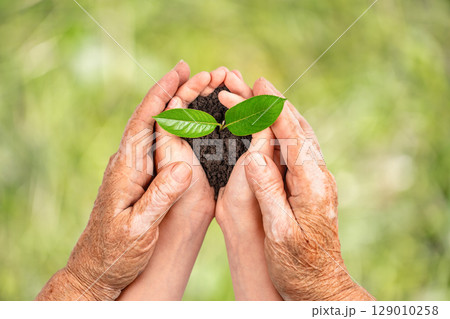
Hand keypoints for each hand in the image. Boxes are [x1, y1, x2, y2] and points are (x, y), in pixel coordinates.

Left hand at [36, 62, 192, 300]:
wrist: (96, 268)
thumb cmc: (116, 252)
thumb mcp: (138, 228)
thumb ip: (159, 197)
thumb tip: (183, 166)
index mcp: (127, 169)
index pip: (145, 121)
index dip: (163, 93)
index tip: (181, 71)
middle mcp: (128, 163)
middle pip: (151, 118)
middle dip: (174, 92)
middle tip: (199, 74)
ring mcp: (133, 170)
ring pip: (155, 130)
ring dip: (176, 107)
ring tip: (198, 91)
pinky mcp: (139, 180)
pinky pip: (158, 146)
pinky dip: (174, 129)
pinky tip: (186, 125)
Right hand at [244, 77, 373, 300]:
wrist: (319, 284)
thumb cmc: (297, 264)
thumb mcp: (280, 231)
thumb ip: (269, 191)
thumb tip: (255, 155)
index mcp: (311, 185)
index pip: (293, 137)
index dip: (274, 109)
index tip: (259, 86)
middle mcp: (317, 177)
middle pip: (297, 129)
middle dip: (274, 104)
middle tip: (252, 82)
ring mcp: (316, 180)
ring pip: (299, 137)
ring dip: (278, 115)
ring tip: (258, 96)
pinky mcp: (310, 186)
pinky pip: (296, 151)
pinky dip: (282, 133)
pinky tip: (270, 127)